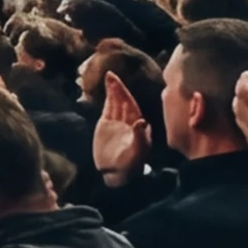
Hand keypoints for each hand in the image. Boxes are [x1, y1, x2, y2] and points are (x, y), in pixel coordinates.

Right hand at [90, 71, 147, 189]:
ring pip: (115, 102)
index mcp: (138, 125)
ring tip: (107, 77)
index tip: (121, 83)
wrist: (115, 172)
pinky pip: (107, 109)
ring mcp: (116, 123)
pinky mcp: (105, 126)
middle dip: (118, 88)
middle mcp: (128, 121)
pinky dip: (107, 98)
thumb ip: (140, 135)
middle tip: (111, 74)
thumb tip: (141, 120)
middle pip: (123, 100)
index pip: (132, 104)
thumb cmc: (131, 164)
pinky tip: (106, 90)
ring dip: (112, 90)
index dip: (126, 93)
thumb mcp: (138, 150)